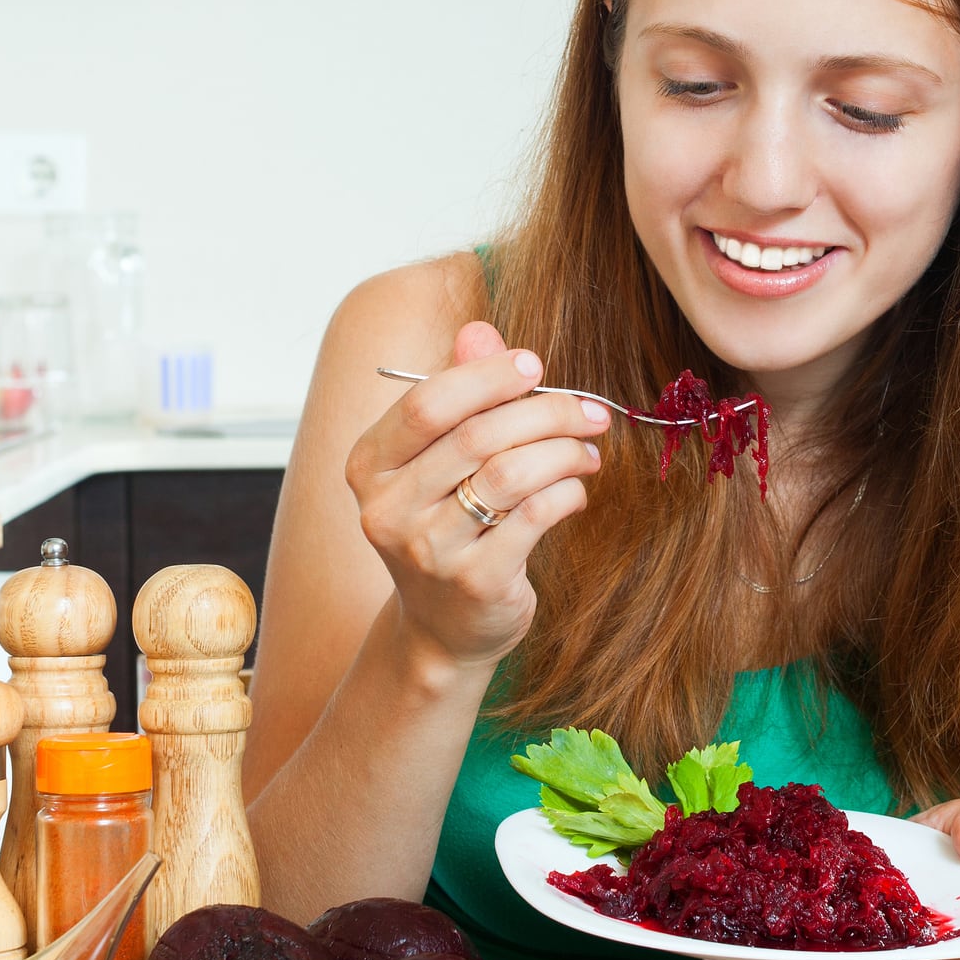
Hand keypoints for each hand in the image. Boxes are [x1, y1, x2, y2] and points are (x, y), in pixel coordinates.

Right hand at [345, 321, 611, 670]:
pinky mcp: (475, 583)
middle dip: (545, 412)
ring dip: (564, 451)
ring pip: (510, 474)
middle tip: (589, 410)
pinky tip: (577, 488)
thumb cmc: (449, 526)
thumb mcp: (440, 461)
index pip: (427, 403)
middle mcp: (388, 509)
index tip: (534, 366)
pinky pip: (535, 516)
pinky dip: (567, 492)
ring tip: (589, 450)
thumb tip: (481, 331)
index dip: (487, 377)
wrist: (444, 628)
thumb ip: (460, 395)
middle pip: (477, 435)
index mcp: (370, 465)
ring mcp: (429, 551)